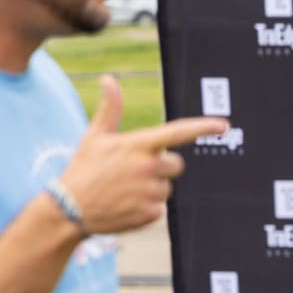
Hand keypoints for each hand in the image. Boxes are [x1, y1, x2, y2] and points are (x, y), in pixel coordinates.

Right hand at [59, 75, 228, 234]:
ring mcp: (151, 192)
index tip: (223, 125)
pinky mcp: (152, 213)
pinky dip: (147, 206)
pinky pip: (161, 207)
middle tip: (133, 172)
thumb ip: (110, 108)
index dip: (203, 127)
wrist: (69, 209)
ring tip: (125, 189)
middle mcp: (149, 167)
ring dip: (153, 187)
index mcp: (138, 145)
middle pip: (178, 164)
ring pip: (168, 187)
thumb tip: (109, 79)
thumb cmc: (84, 169)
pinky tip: (126, 204)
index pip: (178, 132)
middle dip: (162, 167)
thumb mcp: (95, 136)